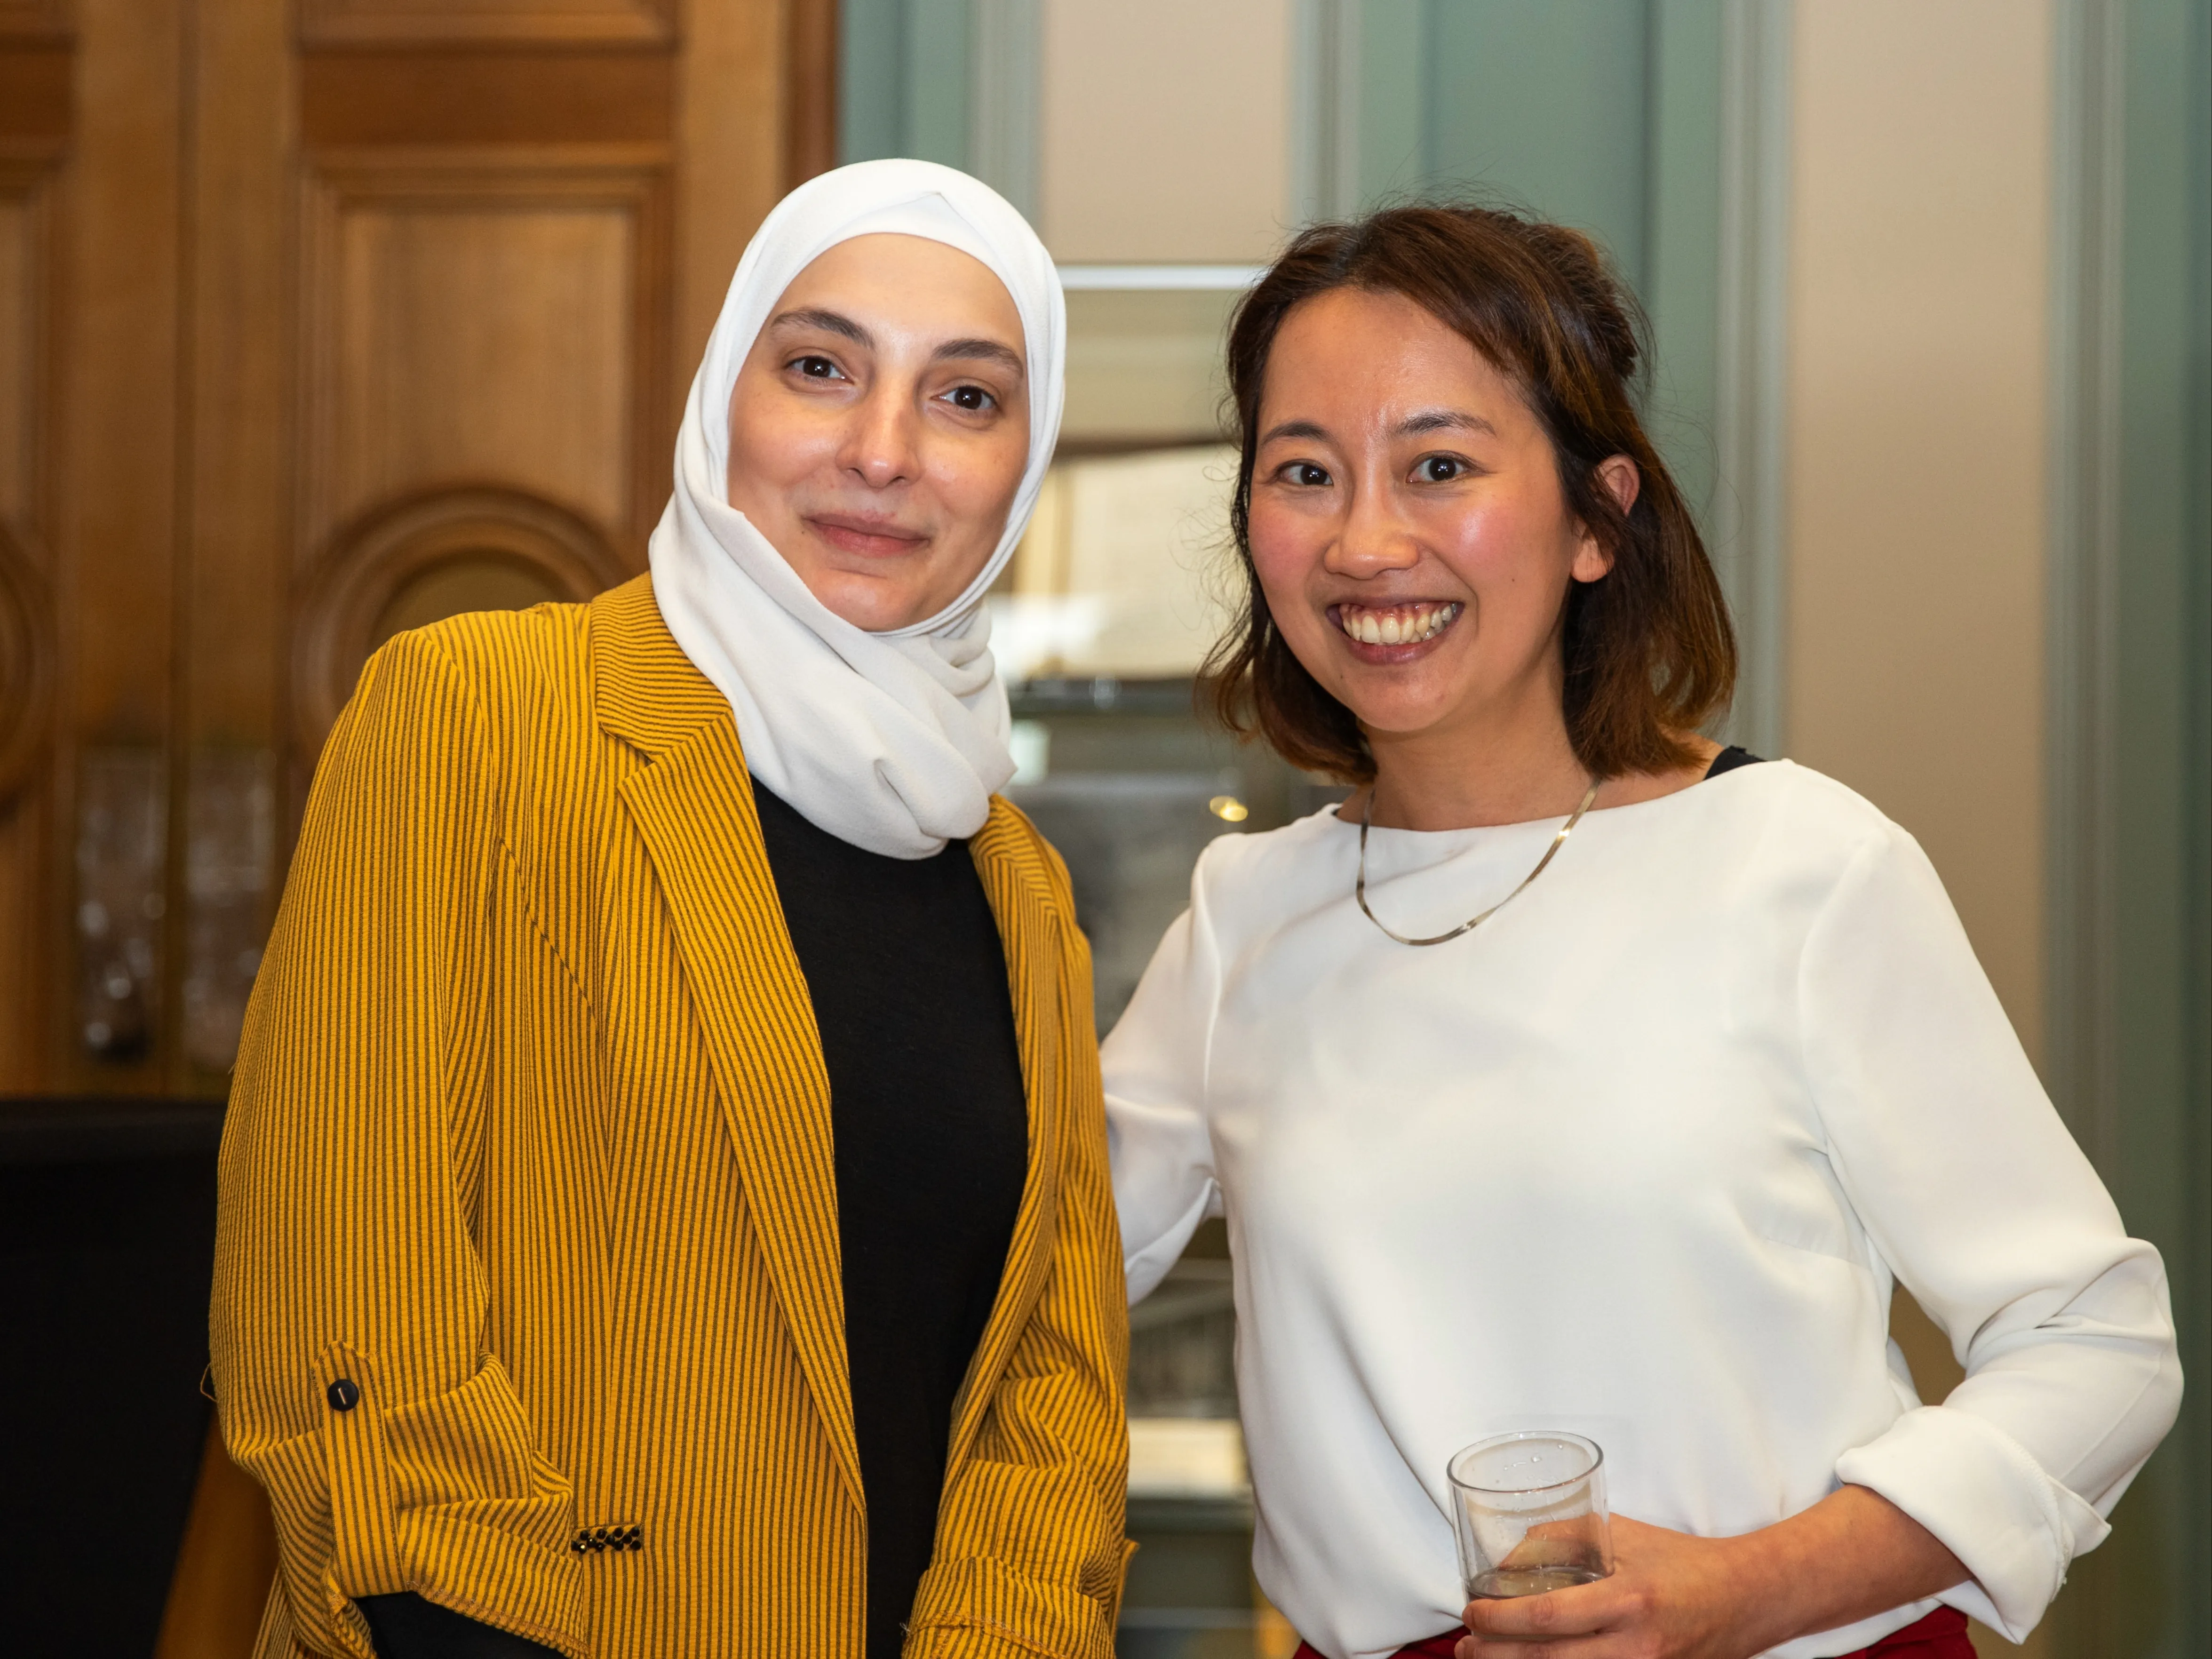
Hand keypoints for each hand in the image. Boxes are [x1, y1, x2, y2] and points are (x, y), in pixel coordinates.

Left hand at [1454, 1488, 1968, 1658]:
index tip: (1471, 1610)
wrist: (1746, 1600)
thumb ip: (1563, 1538)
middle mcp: (1638, 1646)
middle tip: (1464, 1645)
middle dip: (1495, 1656)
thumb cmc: (1682, 1563)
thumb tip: (1508, 1559)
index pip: (1548, 1618)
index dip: (1499, 1620)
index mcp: (1628, 1600)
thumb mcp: (1622, 1534)